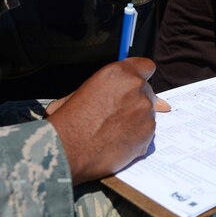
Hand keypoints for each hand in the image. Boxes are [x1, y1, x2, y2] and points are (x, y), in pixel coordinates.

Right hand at [46, 58, 160, 184]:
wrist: (66, 150)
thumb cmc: (68, 121)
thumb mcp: (83, 91)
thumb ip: (110, 86)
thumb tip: (131, 89)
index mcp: (118, 73)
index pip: (145, 66)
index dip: (140, 76)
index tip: (135, 85)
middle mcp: (136, 89)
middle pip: (147, 91)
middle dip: (135, 101)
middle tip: (115, 114)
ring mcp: (145, 112)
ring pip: (148, 113)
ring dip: (136, 120)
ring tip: (112, 131)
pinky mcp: (148, 133)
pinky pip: (147, 133)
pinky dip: (136, 137)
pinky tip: (117, 141)